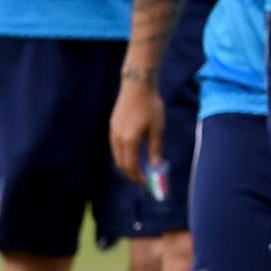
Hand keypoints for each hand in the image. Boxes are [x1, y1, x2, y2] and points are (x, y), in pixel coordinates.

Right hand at [108, 69, 163, 187]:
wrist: (137, 87)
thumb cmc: (151, 106)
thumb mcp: (158, 128)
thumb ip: (155, 148)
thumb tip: (155, 166)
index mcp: (130, 141)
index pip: (131, 167)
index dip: (138, 177)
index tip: (147, 183)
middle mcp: (118, 139)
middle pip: (121, 164)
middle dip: (131, 174)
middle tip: (143, 179)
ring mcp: (113, 132)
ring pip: (117, 156)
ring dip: (126, 165)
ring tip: (138, 169)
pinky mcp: (112, 126)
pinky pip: (115, 147)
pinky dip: (123, 155)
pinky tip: (132, 154)